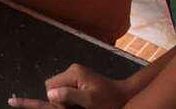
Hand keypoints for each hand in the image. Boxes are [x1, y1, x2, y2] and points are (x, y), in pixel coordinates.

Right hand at [8, 63, 130, 107]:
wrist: (125, 96)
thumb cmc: (109, 100)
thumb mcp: (89, 100)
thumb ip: (69, 95)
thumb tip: (50, 94)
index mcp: (73, 73)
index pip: (50, 85)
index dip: (55, 98)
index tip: (69, 107)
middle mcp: (72, 69)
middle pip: (54, 85)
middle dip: (60, 98)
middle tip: (75, 107)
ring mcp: (75, 73)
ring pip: (60, 87)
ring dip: (66, 99)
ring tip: (79, 106)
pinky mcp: (79, 78)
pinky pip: (67, 87)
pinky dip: (71, 97)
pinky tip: (81, 103)